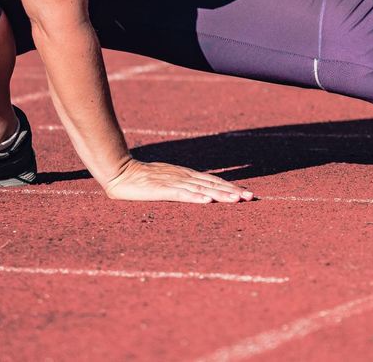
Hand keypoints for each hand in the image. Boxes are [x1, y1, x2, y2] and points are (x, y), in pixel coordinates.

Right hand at [104, 158, 254, 203]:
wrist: (121, 171)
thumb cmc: (143, 178)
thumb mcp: (168, 180)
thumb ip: (183, 185)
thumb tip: (200, 192)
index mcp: (187, 175)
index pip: (214, 181)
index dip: (231, 187)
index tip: (247, 193)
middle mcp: (184, 177)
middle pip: (213, 184)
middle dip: (232, 191)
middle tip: (251, 197)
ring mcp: (174, 182)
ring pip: (201, 189)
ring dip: (220, 195)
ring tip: (236, 200)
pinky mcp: (162, 189)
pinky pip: (181, 194)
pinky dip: (195, 198)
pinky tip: (207, 201)